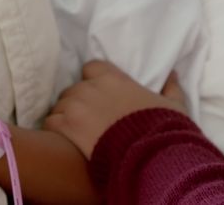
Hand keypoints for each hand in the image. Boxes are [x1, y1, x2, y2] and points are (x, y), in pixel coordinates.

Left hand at [44, 60, 187, 158]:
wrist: (148, 155)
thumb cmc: (161, 128)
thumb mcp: (173, 106)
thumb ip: (171, 88)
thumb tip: (173, 74)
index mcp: (113, 79)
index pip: (91, 67)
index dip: (92, 79)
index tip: (98, 92)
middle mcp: (91, 88)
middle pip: (73, 89)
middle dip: (78, 101)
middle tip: (88, 118)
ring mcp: (75, 107)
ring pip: (59, 105)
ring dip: (65, 116)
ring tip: (76, 132)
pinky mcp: (65, 127)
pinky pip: (50, 123)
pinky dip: (55, 130)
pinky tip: (66, 140)